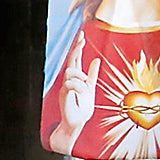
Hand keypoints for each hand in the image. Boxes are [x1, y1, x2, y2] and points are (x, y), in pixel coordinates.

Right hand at [49, 39, 100, 153]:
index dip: (78, 47)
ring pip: (71, 71)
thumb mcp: (91, 89)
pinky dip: (79, 86)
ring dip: (82, 77)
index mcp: (75, 78)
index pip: (75, 59)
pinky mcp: (63, 94)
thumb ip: (93, 75)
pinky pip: (70, 84)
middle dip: (76, 48)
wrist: (75, 124)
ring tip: (86, 89)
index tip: (82, 35)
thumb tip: (96, 60)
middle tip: (82, 37)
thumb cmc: (82, 109)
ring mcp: (64, 87)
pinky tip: (83, 93)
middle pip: (70, 60)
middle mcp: (68, 80)